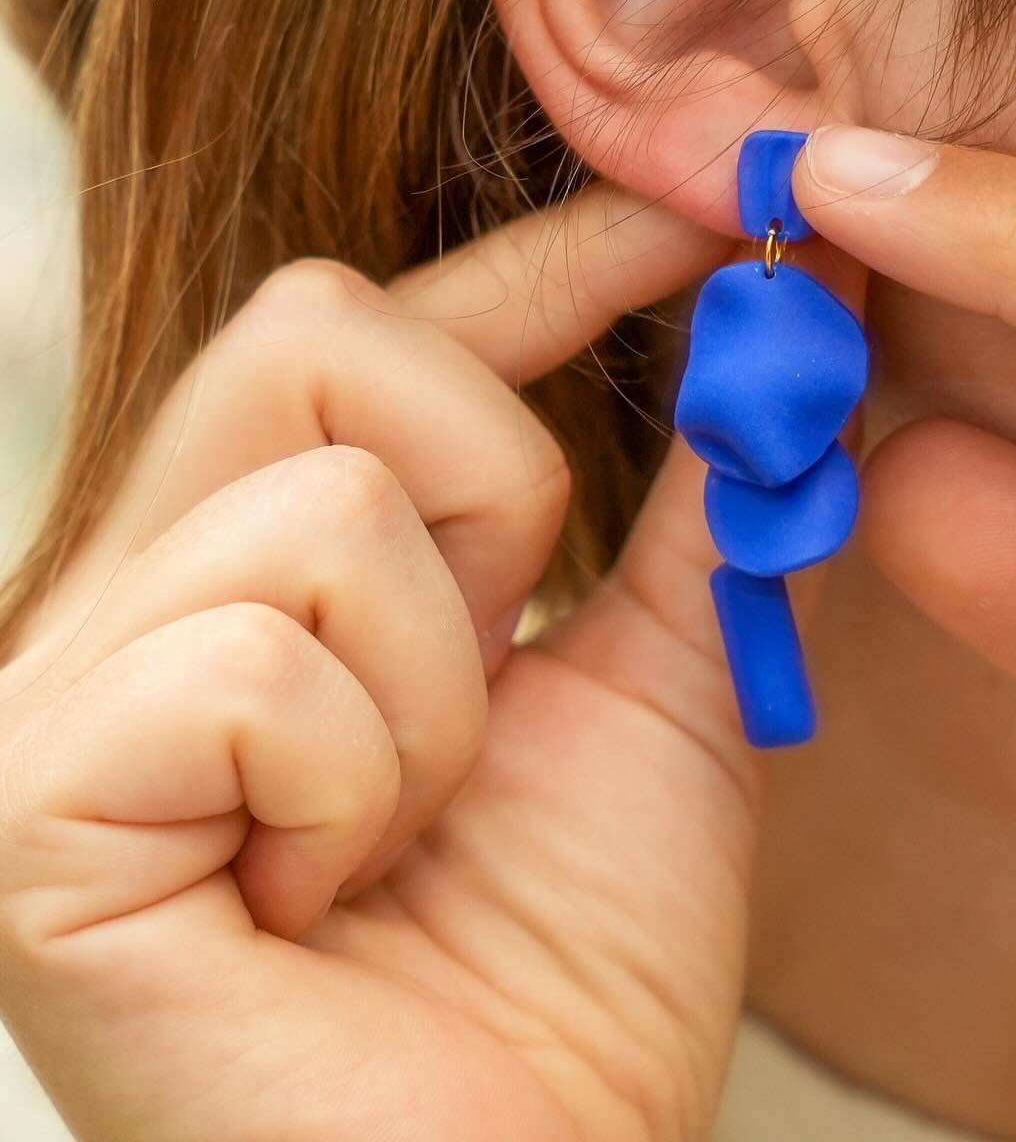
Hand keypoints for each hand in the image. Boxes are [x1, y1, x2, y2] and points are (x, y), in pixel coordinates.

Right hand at [0, 187, 775, 1141]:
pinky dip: (365, 775)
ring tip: (410, 828)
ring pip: (323, 500)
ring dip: (446, 682)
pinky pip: (259, 657)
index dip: (544, 254)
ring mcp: (53, 701)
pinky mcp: (31, 807)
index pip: (368, 319)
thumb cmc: (570, 967)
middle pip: (314, 326)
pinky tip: (325, 896)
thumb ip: (694, 498)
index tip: (710, 212)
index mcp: (251, 561)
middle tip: (509, 651)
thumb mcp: (653, 683)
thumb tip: (778, 311)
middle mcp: (122, 600)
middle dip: (494, 482)